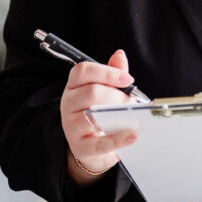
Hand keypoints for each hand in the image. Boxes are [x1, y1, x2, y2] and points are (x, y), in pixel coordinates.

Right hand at [61, 49, 137, 184]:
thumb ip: (113, 73)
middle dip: (117, 96)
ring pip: (92, 116)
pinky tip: (133, 135)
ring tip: (133, 117)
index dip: (107, 72)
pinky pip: (99, 143)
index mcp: (74, 86)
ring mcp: (71, 126)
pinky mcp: (80, 147)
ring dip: (118, 115)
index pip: (83, 71)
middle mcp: (68, 103)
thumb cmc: (100, 113)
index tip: (128, 79)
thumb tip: (119, 54)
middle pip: (92, 92)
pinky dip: (118, 139)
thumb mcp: (105, 90)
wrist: (92, 146)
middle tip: (132, 102)